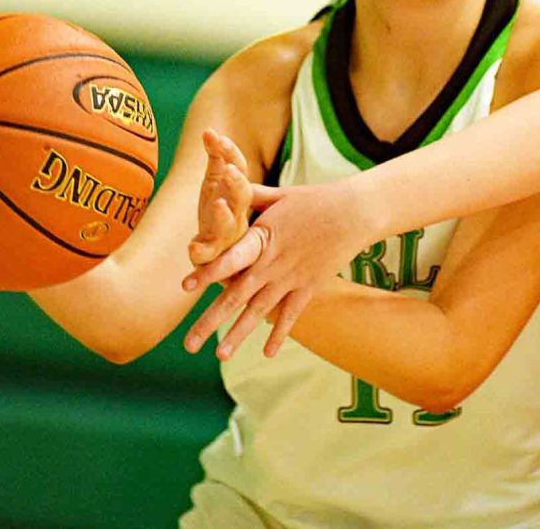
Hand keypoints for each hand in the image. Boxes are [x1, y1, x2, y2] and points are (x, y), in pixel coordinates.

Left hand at [180, 179, 371, 360]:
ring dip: (239, 335)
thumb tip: (225, 183)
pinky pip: (291, 315)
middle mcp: (273, 262)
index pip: (231, 259)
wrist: (355, 211)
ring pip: (260, 311)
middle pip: (237, 296)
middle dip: (211, 321)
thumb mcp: (279, 194)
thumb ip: (251, 196)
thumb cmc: (315, 199)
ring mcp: (292, 277)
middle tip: (189, 345)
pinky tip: (267, 354)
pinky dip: (279, 334)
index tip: (184, 287)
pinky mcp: (310, 287)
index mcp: (263, 237)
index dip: (208, 273)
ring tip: (219, 357)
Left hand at [189, 129, 252, 266]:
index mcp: (237, 194)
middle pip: (242, 197)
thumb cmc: (221, 216)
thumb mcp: (217, 184)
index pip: (239, 169)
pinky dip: (200, 251)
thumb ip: (216, 159)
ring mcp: (227, 235)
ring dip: (224, 215)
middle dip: (237, 183)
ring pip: (229, 226)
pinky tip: (192, 247)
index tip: (217, 137)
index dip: (230, 154)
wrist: (226, 260)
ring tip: (218, 204)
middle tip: (230, 171)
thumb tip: (209, 130)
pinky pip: (208, 254)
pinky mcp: (212, 255)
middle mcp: (237, 214)